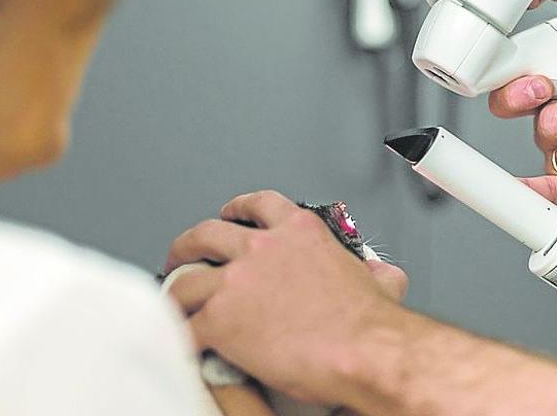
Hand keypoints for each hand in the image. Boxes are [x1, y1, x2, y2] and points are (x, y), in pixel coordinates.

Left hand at [165, 190, 407, 404]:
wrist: (360, 351)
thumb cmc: (368, 323)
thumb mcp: (380, 280)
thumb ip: (373, 270)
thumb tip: (380, 274)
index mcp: (300, 232)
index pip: (259, 204)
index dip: (238, 208)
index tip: (231, 214)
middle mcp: (263, 249)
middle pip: (206, 234)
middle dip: (189, 246)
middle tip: (185, 257)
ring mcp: (236, 283)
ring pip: (185, 282)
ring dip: (176, 293)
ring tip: (176, 304)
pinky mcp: (220, 321)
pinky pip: (185, 327)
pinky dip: (181, 336)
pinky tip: (184, 343)